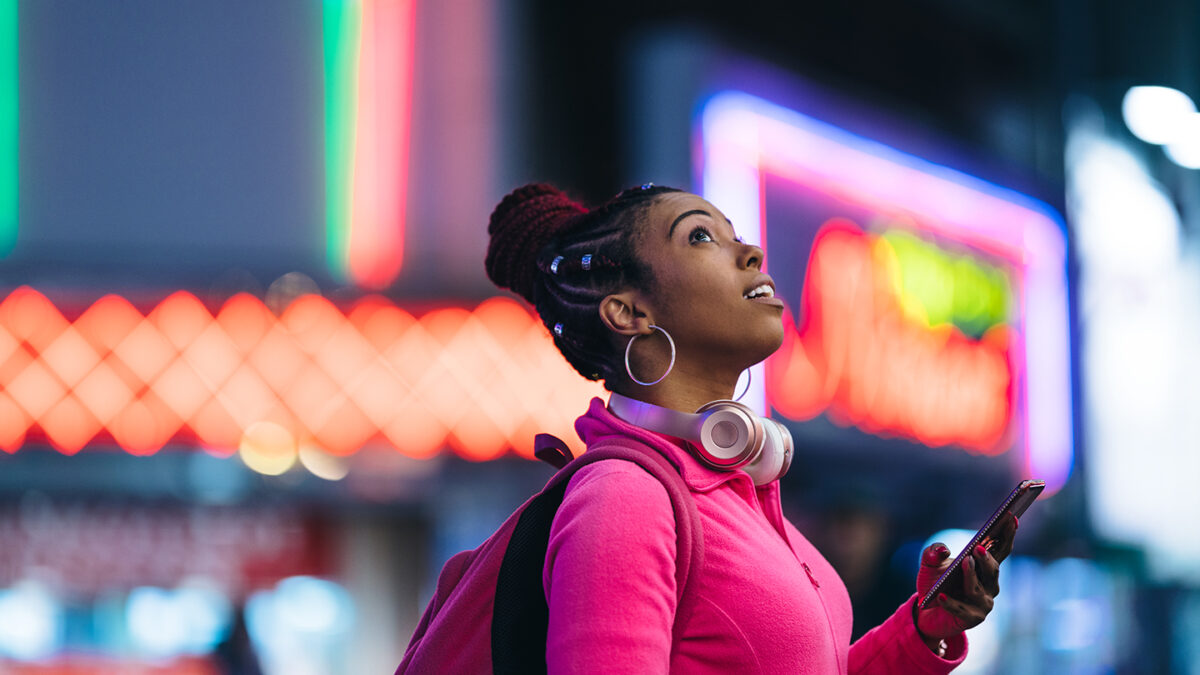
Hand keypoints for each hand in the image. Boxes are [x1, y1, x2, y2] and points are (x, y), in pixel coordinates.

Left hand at [914, 512, 1017, 643]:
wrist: (925, 611)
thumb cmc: (934, 583)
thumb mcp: (929, 563)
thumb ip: (933, 552)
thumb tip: (943, 550)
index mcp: (984, 567)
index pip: (1000, 549)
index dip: (1007, 534)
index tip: (1010, 517)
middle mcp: (988, 585)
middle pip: (993, 570)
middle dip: (986, 558)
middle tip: (978, 547)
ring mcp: (982, 603)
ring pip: (978, 589)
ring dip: (971, 576)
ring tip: (964, 563)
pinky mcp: (971, 619)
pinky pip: (961, 610)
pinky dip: (951, 603)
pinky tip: (941, 596)